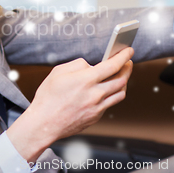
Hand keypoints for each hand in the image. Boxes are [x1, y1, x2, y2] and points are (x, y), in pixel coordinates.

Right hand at [6, 47, 133, 162]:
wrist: (45, 123)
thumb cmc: (48, 97)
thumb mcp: (58, 72)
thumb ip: (78, 65)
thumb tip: (90, 65)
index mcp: (86, 80)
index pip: (112, 65)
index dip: (123, 56)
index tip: (128, 50)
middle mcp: (95, 94)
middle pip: (121, 79)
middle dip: (127, 68)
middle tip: (128, 62)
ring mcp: (97, 107)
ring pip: (120, 93)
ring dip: (124, 82)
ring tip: (122, 75)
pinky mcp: (96, 116)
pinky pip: (110, 103)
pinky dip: (112, 94)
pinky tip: (108, 90)